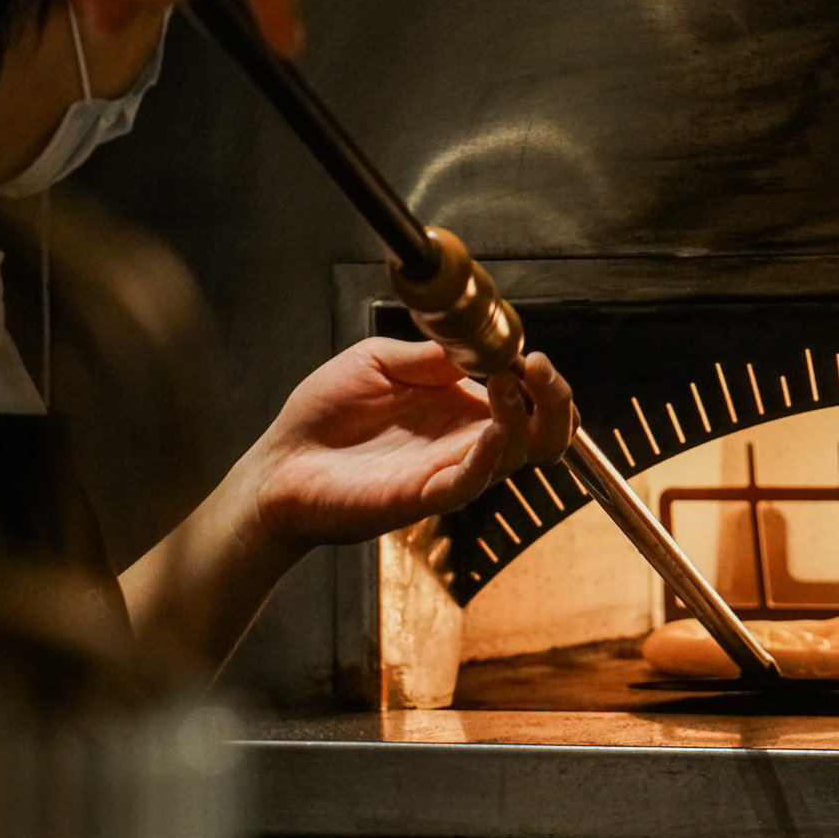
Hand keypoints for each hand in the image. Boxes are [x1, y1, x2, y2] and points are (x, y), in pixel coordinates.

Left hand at [236, 338, 574, 554]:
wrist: (281, 462)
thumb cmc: (324, 417)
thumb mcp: (379, 361)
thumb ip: (429, 355)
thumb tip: (475, 342)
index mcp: (458, 407)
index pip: (526, 396)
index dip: (539, 376)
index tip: (528, 351)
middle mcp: (464, 439)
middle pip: (543, 432)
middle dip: (557, 399)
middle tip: (539, 368)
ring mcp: (450, 469)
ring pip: (519, 454)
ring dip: (524, 415)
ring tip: (508, 381)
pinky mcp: (426, 495)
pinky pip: (475, 479)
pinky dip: (492, 451)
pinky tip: (492, 425)